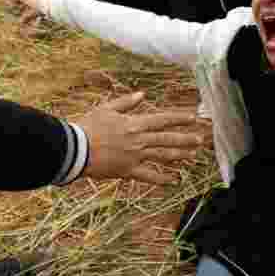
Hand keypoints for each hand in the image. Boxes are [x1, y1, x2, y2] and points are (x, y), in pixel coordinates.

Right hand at [74, 92, 205, 184]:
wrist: (75, 148)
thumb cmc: (88, 126)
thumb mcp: (106, 108)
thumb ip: (126, 102)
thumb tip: (143, 95)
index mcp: (135, 123)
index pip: (163, 120)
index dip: (179, 119)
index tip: (193, 118)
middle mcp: (139, 140)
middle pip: (168, 139)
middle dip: (186, 139)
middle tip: (200, 140)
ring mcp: (135, 156)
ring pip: (163, 156)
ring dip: (180, 155)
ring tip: (192, 155)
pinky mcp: (128, 171)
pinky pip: (149, 176)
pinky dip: (162, 179)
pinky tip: (173, 181)